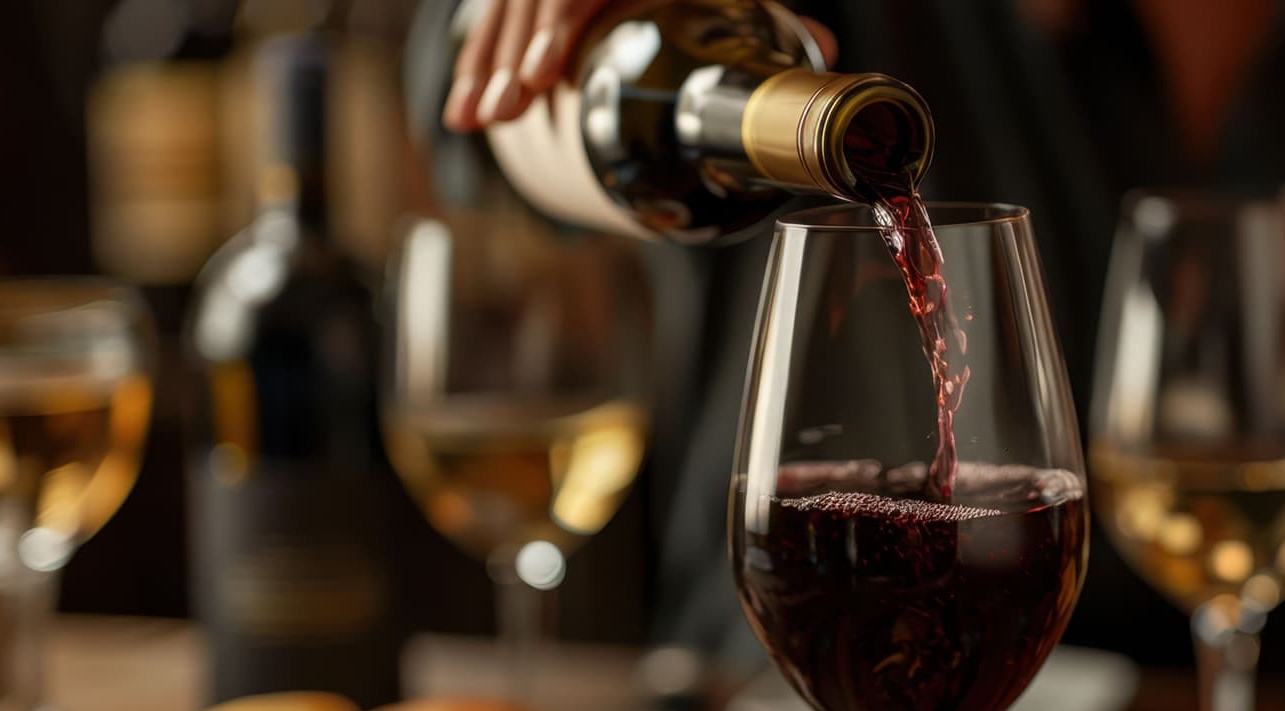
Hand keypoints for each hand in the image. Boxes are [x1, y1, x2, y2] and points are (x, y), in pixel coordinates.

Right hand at [444, 0, 838, 131]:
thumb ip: (764, 14)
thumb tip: (823, 45)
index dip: (558, 30)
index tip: (541, 81)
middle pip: (534, 0)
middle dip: (510, 61)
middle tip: (501, 118)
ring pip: (502, 8)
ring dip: (481, 67)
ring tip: (471, 124)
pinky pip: (489, 16)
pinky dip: (474, 60)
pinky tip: (462, 107)